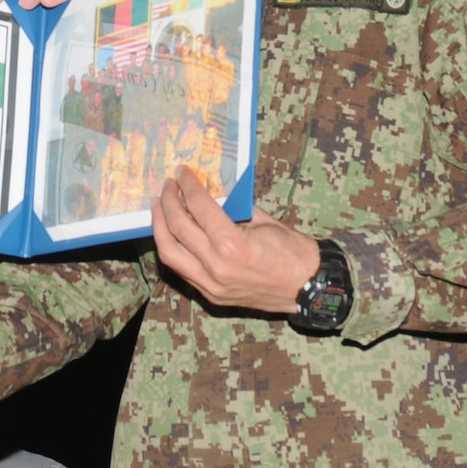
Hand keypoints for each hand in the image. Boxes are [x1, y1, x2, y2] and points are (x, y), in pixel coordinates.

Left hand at [150, 168, 319, 313]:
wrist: (308, 288)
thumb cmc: (292, 251)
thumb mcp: (264, 220)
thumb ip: (234, 208)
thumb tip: (212, 192)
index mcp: (231, 244)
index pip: (199, 207)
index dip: (188, 186)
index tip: (182, 172)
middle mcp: (216, 266)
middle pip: (178, 228)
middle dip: (168, 202)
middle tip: (168, 186)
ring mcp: (211, 284)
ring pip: (170, 254)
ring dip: (160, 227)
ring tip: (159, 208)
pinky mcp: (211, 295)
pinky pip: (182, 270)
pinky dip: (173, 249)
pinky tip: (172, 234)